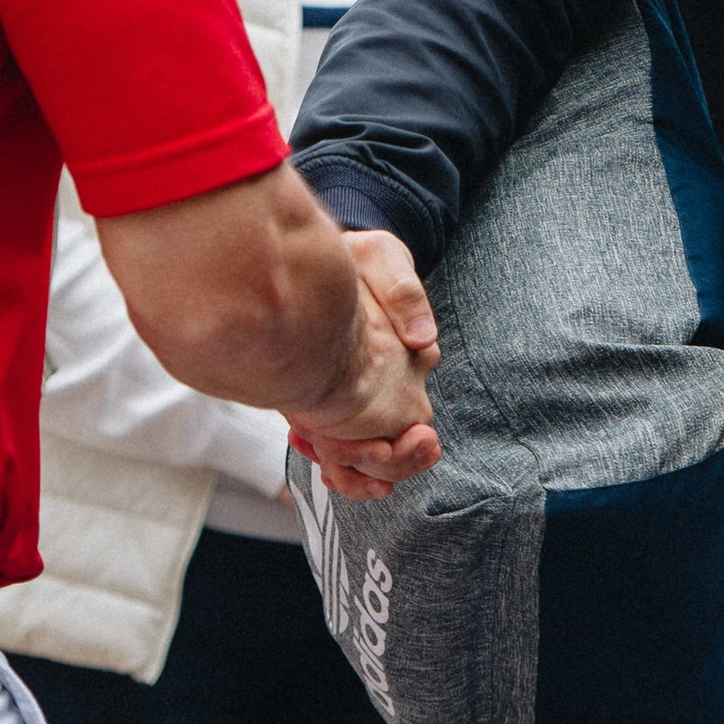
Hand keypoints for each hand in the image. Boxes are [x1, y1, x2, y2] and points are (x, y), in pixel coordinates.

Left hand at [292, 230, 441, 497]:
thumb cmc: (353, 257)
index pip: (414, 422)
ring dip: (344, 467)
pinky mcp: (334, 401)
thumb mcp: (381, 257)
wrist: (313, 259)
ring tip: (309, 441)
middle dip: (363, 463)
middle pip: (392, 454)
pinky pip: (340, 447)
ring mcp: (366, 398)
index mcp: (414, 356)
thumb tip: (422, 340)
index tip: (374, 446)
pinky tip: (301, 435)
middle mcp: (396, 385)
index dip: (393, 448)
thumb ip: (403, 290)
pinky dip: (326, 454)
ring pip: (366, 460)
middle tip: (324, 444)